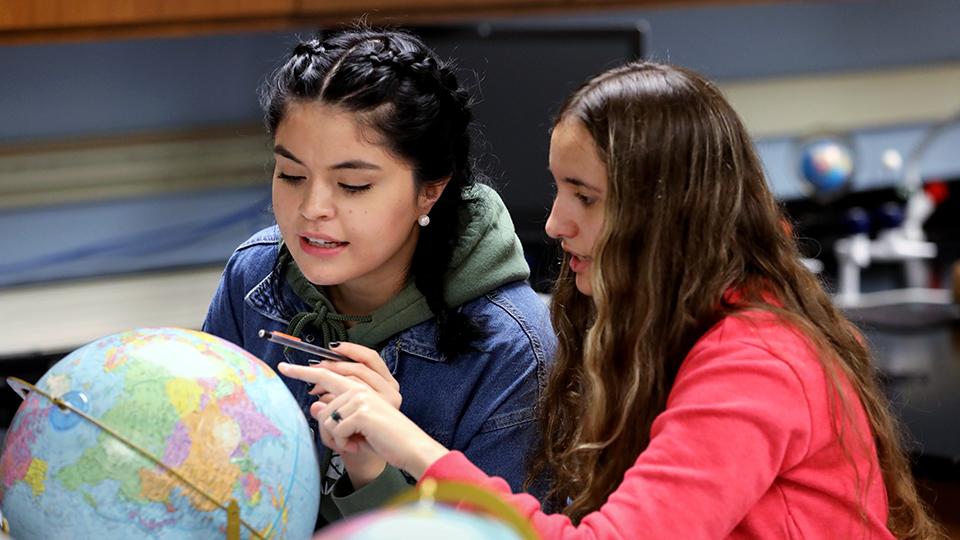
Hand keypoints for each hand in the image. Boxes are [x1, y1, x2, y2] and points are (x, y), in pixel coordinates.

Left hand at [279, 343, 400, 487]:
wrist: (409, 450)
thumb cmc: (385, 437)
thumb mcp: (358, 422)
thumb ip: (338, 410)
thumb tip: (314, 405)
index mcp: (368, 384)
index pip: (335, 369)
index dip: (310, 367)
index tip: (286, 367)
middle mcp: (366, 386)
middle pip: (325, 383)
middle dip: (314, 392)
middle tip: (306, 393)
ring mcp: (364, 398)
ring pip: (326, 413)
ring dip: (336, 434)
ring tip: (354, 441)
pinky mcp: (362, 413)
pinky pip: (335, 428)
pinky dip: (344, 442)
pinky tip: (359, 445)